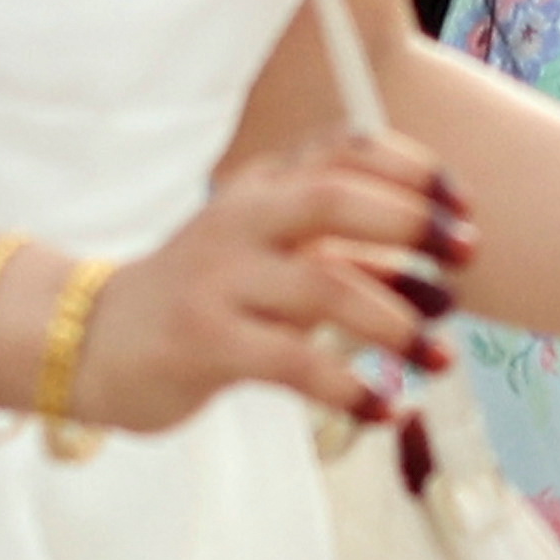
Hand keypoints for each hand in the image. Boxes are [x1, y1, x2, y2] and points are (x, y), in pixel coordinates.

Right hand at [83, 136, 454, 433]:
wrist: (94, 344)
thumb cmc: (208, 300)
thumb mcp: (274, 260)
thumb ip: (346, 254)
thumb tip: (444, 277)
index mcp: (261, 187)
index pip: (344, 149)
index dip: (413, 171)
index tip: (462, 208)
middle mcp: (240, 220)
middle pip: (335, 197)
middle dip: (411, 224)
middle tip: (465, 261)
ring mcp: (220, 279)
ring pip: (326, 286)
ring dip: (398, 323)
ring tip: (440, 357)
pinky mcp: (206, 343)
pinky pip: (296, 363)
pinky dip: (352, 388)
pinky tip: (386, 410)